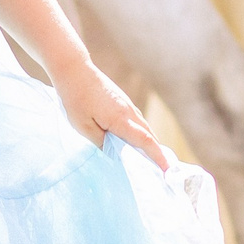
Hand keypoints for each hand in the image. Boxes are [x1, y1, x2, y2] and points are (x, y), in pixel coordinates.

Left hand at [52, 58, 173, 171]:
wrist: (74, 70)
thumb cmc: (75, 99)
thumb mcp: (83, 127)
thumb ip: (101, 142)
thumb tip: (115, 154)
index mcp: (121, 119)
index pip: (146, 141)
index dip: (158, 157)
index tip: (169, 170)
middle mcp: (129, 112)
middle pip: (150, 136)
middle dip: (159, 154)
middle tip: (164, 173)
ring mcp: (128, 105)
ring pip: (144, 128)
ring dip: (151, 144)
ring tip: (152, 162)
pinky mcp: (123, 102)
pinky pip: (138, 121)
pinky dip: (142, 134)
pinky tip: (137, 142)